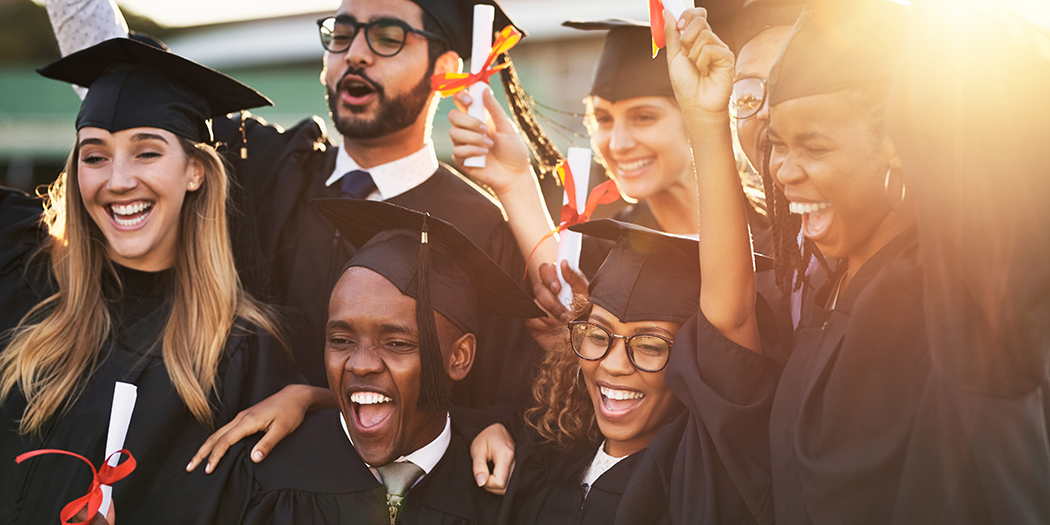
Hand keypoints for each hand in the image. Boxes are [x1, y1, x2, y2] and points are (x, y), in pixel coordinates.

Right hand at [186, 384, 332, 472]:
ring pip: (218, 433)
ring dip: (206, 447)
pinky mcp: (245, 418)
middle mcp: (241, 418)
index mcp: (248, 421)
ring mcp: (242, 417)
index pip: (225, 441)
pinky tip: (213, 449)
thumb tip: (253, 459)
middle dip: (201, 452)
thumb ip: (267, 444)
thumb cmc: (290, 412)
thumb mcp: (282, 430)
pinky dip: (215, 441)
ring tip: (196, 461)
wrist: (295, 396)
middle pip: (215, 436)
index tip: (208, 470)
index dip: (215, 456)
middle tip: (189, 467)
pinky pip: (225, 431)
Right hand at [449, 88, 532, 194]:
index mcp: (478, 118)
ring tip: (489, 145)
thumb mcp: (507, 128)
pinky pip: (458, 151)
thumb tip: (485, 89)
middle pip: (453, 116)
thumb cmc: (513, 151)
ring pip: (454, 133)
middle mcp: (468, 129)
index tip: (469, 100)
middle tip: (485, 129)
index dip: (460, 96)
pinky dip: (472, 151)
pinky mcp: (461, 160)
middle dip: (468, 121)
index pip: (461, 102)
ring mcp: (463, 144)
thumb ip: (495, 110)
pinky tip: (484, 155)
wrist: (515, 175)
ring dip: (473, 138)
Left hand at [470, 423, 515, 494]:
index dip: (488, 483)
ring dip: (498, 486)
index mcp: (506, 456)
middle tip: (484, 474)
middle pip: (507, 488)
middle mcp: (517, 461)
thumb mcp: (477, 450)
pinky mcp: (520, 466)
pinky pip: (513, 482)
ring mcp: (520, 464)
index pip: (500, 482)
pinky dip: (503, 483)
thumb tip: (482, 483)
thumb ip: (478, 467)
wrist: (497, 428)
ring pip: (510, 487)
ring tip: (490, 474)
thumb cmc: (486, 437)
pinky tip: (497, 475)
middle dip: (492, 486)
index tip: (481, 474)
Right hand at [532, 261, 589, 324]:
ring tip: (565, 322)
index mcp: (559, 279)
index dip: (549, 277)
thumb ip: (574, 277)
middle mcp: (547, 291)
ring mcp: (539, 305)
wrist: (586, 335)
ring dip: (552, 316)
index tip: (557, 288)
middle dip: (552, 303)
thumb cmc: (587, 310)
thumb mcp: (585, 292)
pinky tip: (555, 328)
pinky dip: (544, 325)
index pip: (545, 269)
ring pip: (536, 305)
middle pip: (538, 288)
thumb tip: (564, 263)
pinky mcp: (534, 321)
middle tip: (565, 313)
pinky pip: (532, 319)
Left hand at [664, 7, 735, 116]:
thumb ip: (672, 34)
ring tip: (697, 68)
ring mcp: (719, 48)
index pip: (697, 15)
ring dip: (693, 54)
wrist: (695, 104)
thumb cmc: (686, 85)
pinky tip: (706, 72)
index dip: (688, 15)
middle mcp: (709, 41)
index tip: (680, 25)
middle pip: (699, 20)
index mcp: (696, 40)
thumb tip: (667, 12)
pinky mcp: (727, 57)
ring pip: (704, 34)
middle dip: (687, 38)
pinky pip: (711, 48)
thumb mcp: (674, 56)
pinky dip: (702, 61)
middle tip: (686, 54)